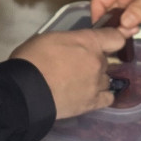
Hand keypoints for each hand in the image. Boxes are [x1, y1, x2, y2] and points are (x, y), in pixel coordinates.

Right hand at [12, 26, 126, 117]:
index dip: (113, 38)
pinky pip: (108, 98)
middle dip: (94, 62)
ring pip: (106, 79)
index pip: (116, 38)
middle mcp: (98, 62)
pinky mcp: (92, 103)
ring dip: (95, 80)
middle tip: (75, 66)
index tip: (107, 42)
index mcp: (88, 42)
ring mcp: (97, 84)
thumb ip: (69, 40)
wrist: (25, 91)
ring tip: (78, 83)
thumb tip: (72, 46)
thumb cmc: (31, 60)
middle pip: (106, 60)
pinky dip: (101, 96)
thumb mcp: (49, 38)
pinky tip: (90, 95)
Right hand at [88, 0, 140, 31]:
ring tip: (127, 36)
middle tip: (119, 37)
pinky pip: (132, 17)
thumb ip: (140, 7)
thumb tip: (124, 23)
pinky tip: (134, 32)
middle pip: (108, 10)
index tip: (100, 32)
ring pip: (120, 15)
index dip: (97, 15)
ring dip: (121, 26)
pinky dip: (131, 25)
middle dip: (110, 24)